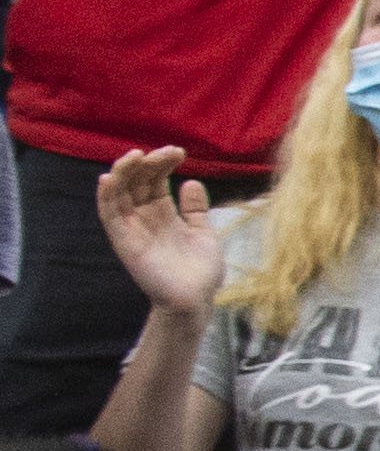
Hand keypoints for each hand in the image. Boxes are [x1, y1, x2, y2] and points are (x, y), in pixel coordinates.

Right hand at [92, 151, 230, 317]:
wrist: (196, 300)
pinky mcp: (123, 241)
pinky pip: (108, 215)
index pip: (155, 181)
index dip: (163, 164)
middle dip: (149, 163)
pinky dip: (106, 195)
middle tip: (167, 151)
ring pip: (119, 192)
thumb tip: (191, 181)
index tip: (179, 152)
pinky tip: (109, 178)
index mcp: (162, 214)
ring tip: (136, 154)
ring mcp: (132, 228)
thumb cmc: (200, 272)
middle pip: (137, 182)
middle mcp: (144, 218)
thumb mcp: (202, 234)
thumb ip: (194, 209)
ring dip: (123, 171)